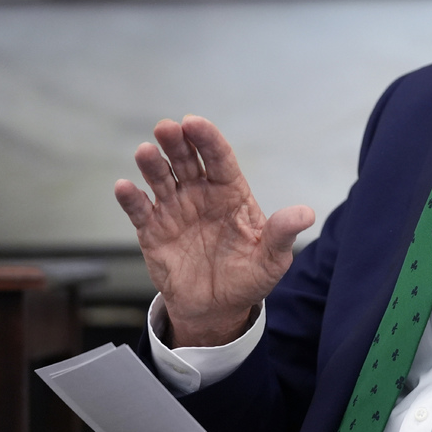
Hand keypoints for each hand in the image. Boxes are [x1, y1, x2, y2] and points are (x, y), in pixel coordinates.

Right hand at [114, 115, 314, 346]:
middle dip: (177, 142)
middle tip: (166, 128)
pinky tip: (124, 188)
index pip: (219, 158)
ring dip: (152, 164)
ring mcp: (175, 210)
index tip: (194, 122)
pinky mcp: (153, 231)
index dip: (207, 139)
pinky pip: (140, 211)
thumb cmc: (248, 277)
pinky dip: (131, 199)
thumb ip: (282, 233)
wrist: (218, 309)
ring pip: (161, 179)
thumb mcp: (272, 258)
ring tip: (145, 151)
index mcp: (230, 192)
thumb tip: (306, 214)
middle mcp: (201, 194)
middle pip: (187, 160)